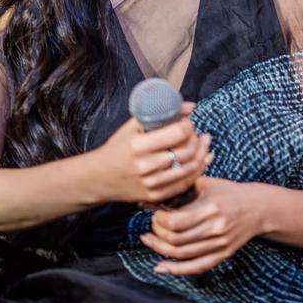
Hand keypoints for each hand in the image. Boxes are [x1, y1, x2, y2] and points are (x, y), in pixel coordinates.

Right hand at [89, 103, 211, 205]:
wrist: (99, 178)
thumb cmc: (118, 148)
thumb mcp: (133, 126)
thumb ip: (160, 114)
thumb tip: (190, 106)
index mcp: (139, 146)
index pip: (178, 133)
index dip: (188, 125)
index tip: (187, 122)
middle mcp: (145, 166)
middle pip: (187, 151)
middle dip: (196, 139)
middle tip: (196, 133)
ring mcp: (151, 184)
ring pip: (190, 168)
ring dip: (202, 154)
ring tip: (204, 143)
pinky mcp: (155, 196)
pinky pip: (185, 184)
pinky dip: (198, 170)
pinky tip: (203, 159)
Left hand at [142, 177, 261, 274]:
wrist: (258, 207)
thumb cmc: (229, 192)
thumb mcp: (207, 183)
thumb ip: (181, 189)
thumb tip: (150, 199)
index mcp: (211, 208)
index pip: (175, 222)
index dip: (159, 220)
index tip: (156, 213)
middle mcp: (216, 228)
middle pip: (176, 239)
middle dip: (157, 233)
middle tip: (152, 226)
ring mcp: (220, 244)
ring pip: (182, 254)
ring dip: (160, 249)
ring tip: (149, 240)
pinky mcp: (223, 254)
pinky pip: (196, 267)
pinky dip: (176, 270)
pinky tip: (160, 267)